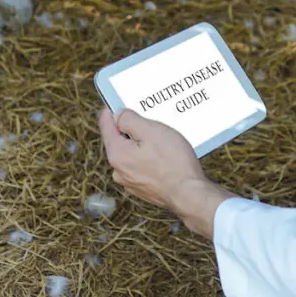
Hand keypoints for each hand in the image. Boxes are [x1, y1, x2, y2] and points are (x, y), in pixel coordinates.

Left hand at [98, 107, 234, 238]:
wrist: (189, 195)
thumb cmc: (173, 162)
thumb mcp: (152, 131)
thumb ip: (130, 120)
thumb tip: (118, 115)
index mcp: (117, 154)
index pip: (106, 125)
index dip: (112, 110)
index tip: (118, 102)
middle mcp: (119, 171)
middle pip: (119, 141)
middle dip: (132, 129)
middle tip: (149, 119)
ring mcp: (131, 183)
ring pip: (132, 155)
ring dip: (142, 146)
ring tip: (163, 139)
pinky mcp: (144, 189)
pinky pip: (142, 167)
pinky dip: (150, 159)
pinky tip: (166, 156)